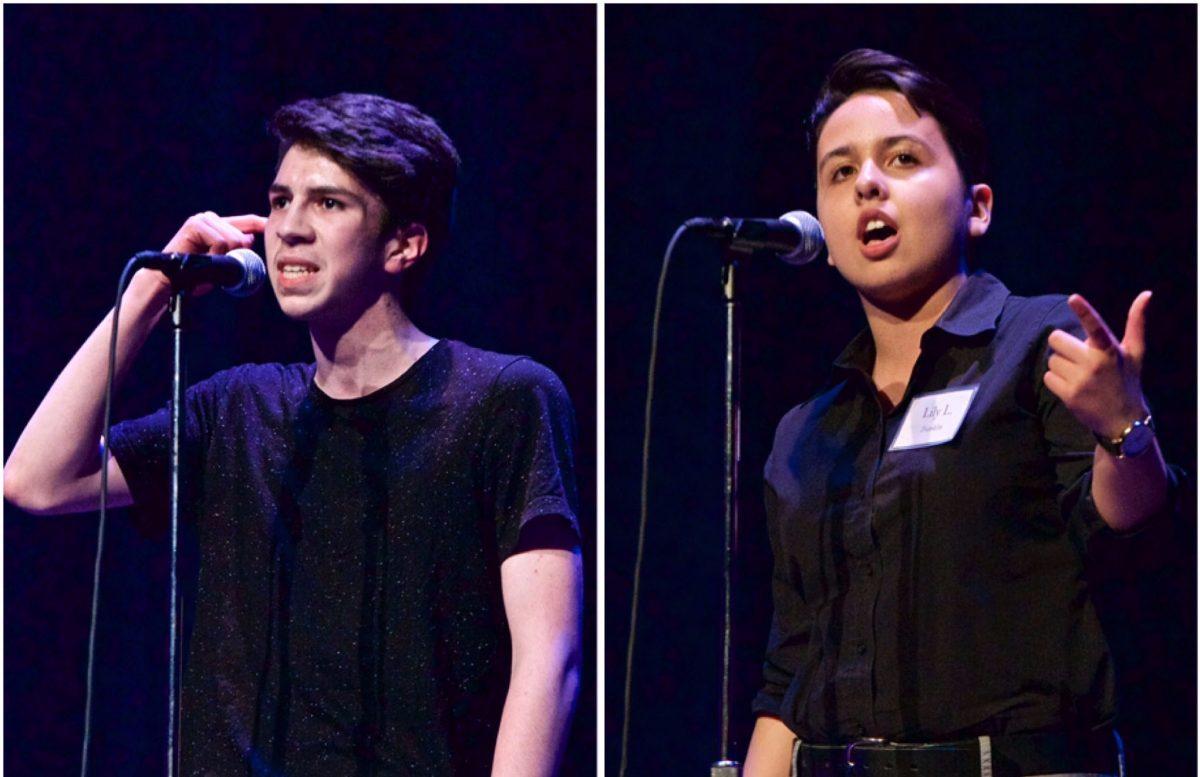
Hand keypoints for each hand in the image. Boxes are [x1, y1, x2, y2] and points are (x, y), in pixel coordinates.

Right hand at [135, 212, 268, 298]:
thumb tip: (249, 238)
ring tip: (207, 263)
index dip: (260, 224)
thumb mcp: (222, 265)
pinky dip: (216, 255)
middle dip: (235, 255)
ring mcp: (202, 220)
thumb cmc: (195, 276)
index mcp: (219, 226)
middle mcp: (211, 218)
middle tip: (217, 265)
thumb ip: (236, 252)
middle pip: (242, 236)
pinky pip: (220, 242)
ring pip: (232, 239)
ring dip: (224, 257)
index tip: (272, 225)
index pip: (247, 222)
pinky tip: (203, 259)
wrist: (171, 281)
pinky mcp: (194, 225)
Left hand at [1045, 291, 1150, 438]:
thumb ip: (1136, 322)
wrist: (1122, 419)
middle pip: (1056, 339)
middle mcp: (1094, 363)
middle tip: (1078, 357)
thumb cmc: (1127, 379)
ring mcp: (1081, 380)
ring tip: (1079, 375)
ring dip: (1061, 365)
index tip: (1073, 297)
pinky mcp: (1069, 395)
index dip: (1084, 310)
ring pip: (1051, 359)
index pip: (1095, 326)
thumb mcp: (1135, 351)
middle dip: (1063, 345)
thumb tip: (1146, 293)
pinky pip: (1048, 377)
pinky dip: (1056, 380)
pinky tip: (1072, 386)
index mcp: (1109, 350)